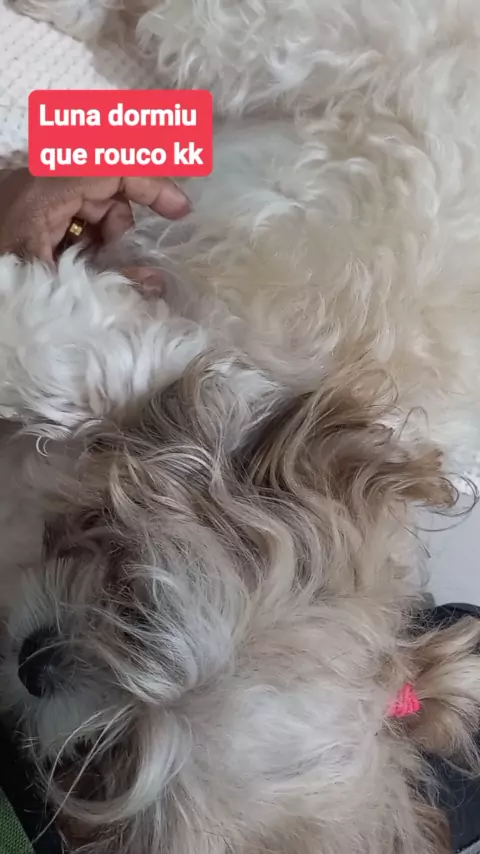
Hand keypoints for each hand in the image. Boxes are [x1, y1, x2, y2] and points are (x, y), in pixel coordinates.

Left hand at [0, 171, 189, 263]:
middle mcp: (44, 181)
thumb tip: (156, 283)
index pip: (114, 167)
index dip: (154, 184)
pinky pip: (75, 217)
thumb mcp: (47, 281)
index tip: (182, 212)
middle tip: (112, 262)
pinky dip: (85, 241)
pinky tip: (71, 264)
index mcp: (47, 188)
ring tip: (85, 269)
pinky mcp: (33, 209)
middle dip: (121, 224)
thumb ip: (105, 280)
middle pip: (108, 187)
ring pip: (94, 205)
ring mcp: (37, 193)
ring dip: (102, 238)